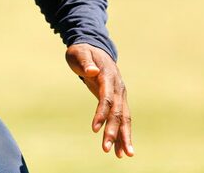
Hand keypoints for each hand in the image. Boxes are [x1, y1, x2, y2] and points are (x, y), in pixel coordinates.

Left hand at [65, 43, 133, 157]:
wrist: (94, 48)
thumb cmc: (83, 51)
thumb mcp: (79, 52)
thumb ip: (85, 61)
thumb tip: (91, 70)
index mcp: (108, 76)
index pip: (107, 98)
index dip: (101, 114)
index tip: (94, 130)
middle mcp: (118, 87)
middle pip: (118, 112)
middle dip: (114, 131)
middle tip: (107, 149)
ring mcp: (120, 94)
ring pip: (124, 118)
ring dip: (123, 136)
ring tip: (123, 155)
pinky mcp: (117, 100)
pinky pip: (121, 118)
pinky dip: (122, 134)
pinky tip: (120, 150)